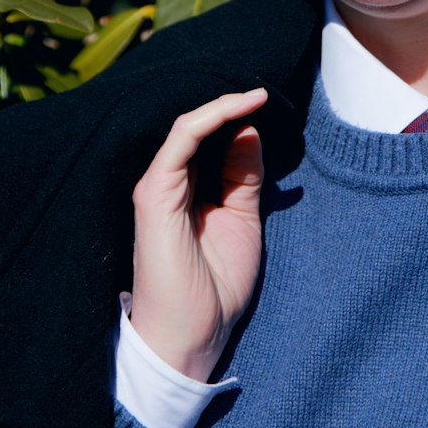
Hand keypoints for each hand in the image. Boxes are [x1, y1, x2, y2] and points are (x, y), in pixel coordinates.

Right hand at [129, 88, 266, 381]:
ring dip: (225, 105)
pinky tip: (240, 107)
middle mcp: (170, 183)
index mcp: (189, 191)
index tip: (272, 103)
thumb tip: (249, 129)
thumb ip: (243, 176)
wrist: (193, 335)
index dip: (240, 119)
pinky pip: (181, 139)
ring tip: (259, 95)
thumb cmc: (216, 287)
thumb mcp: (242, 220)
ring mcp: (159, 185)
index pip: (212, 141)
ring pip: (189, 126)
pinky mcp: (154, 192)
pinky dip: (211, 117)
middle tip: (268, 91)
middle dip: (233, 106)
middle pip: (200, 130)